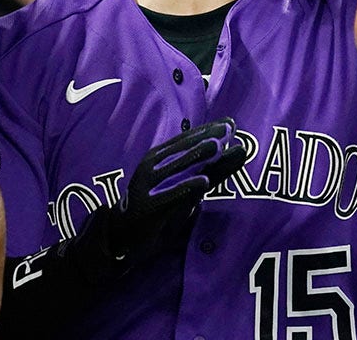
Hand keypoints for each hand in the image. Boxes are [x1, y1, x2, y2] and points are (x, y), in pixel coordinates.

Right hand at [109, 117, 246, 253]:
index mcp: (159, 158)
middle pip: (183, 150)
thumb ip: (207, 170)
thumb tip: (233, 149)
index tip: (230, 122)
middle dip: (206, 137)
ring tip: (218, 147)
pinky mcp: (148, 208)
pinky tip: (203, 183)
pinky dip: (186, 189)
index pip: (186, 140)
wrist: (123, 233)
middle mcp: (153, 167)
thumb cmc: (157, 204)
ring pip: (177, 168)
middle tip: (229, 127)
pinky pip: (169, 197)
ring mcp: (149, 186)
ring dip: (197, 156)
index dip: (208, 130)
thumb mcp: (185, 184)